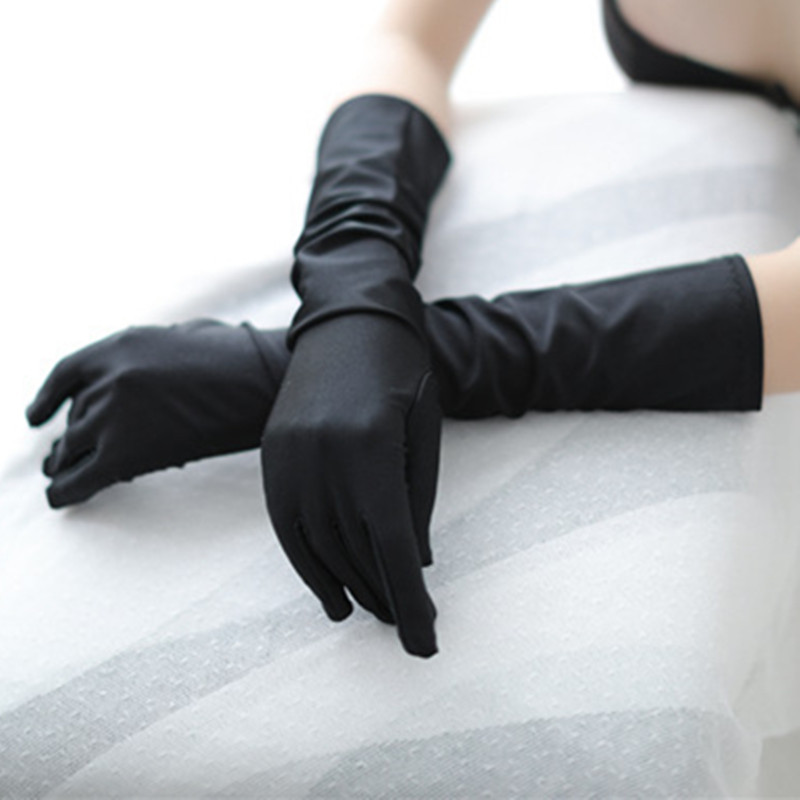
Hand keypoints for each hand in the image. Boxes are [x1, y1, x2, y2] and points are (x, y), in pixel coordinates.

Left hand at [26, 319, 287, 507]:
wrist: (268, 382)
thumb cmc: (242, 361)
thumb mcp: (185, 339)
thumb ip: (150, 357)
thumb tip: (137, 381)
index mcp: (123, 344)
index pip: (69, 374)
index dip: (47, 398)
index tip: (37, 416)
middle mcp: (110, 376)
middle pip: (75, 416)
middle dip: (68, 438)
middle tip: (60, 456)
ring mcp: (115, 413)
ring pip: (72, 447)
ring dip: (66, 463)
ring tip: (62, 475)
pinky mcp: (127, 450)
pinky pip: (80, 478)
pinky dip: (66, 491)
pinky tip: (61, 499)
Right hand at [262, 313, 440, 656]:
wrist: (348, 322)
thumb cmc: (402, 372)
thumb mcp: (422, 430)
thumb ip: (417, 499)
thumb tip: (414, 565)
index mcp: (370, 445)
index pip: (391, 544)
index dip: (409, 600)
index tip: (424, 643)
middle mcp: (323, 455)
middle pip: (354, 551)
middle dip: (386, 596)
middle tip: (408, 625)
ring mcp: (289, 456)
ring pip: (318, 547)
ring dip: (350, 588)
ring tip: (377, 613)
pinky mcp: (272, 456)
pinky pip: (288, 529)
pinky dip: (310, 568)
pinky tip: (332, 597)